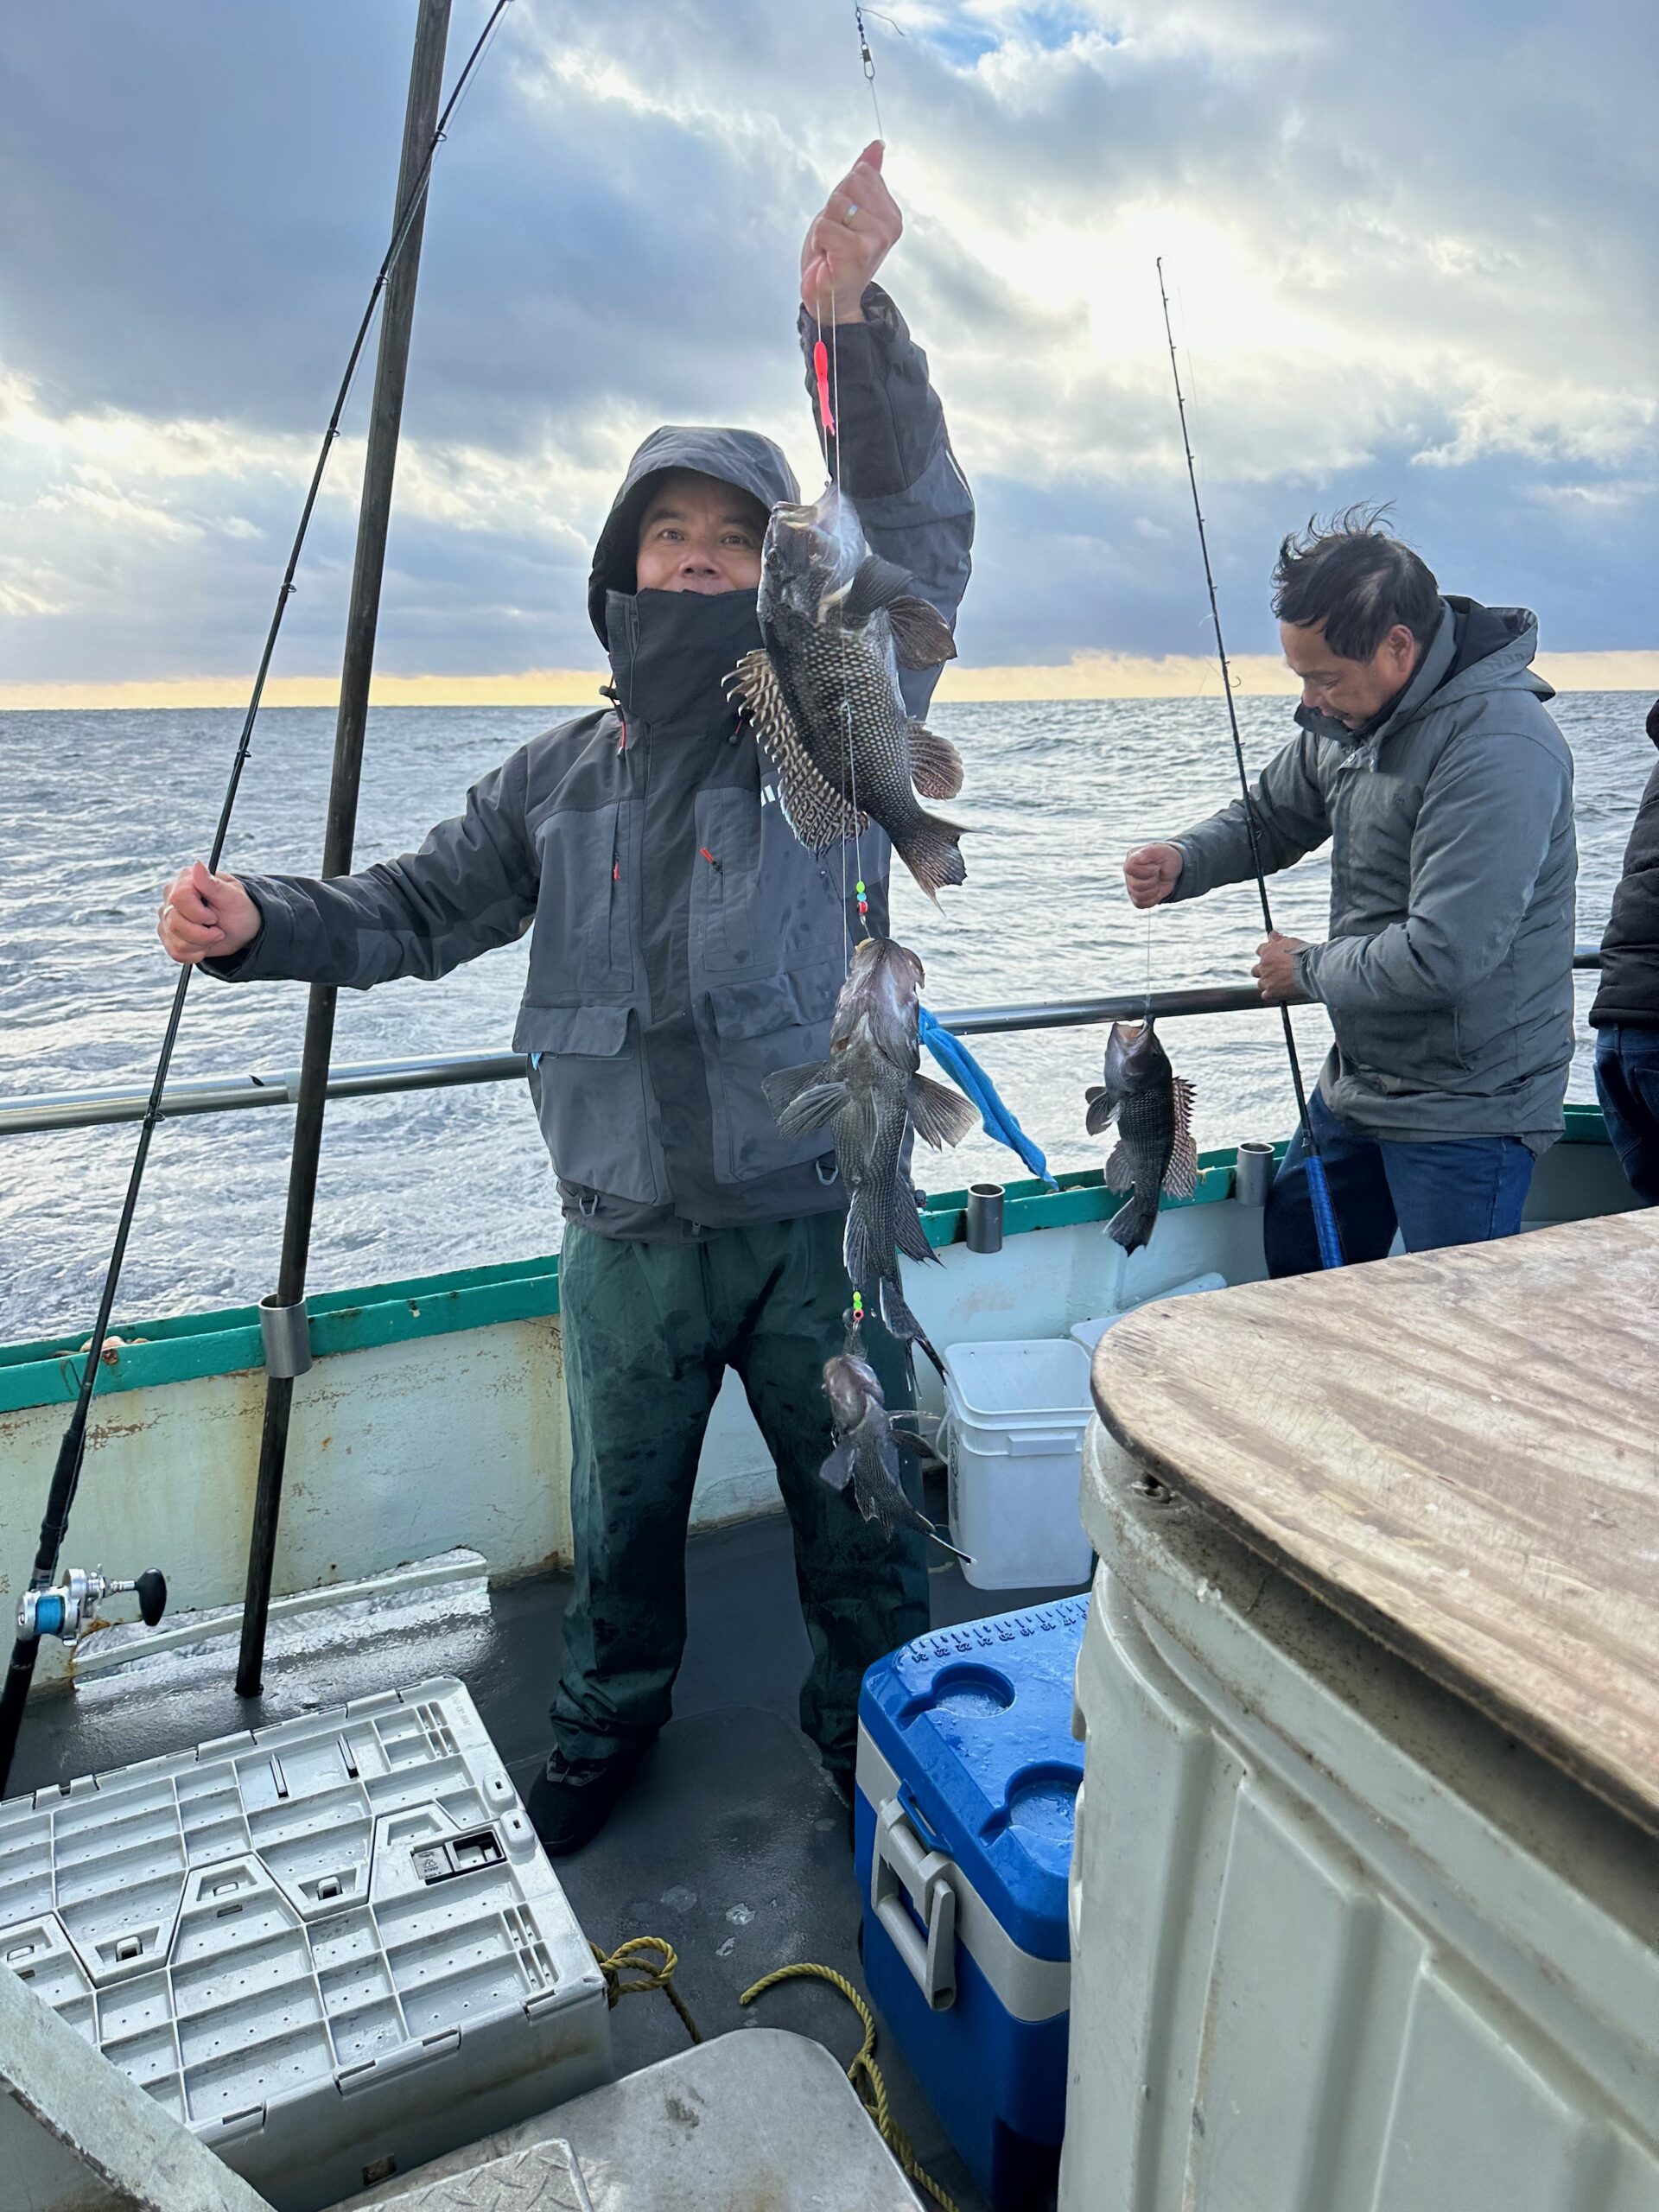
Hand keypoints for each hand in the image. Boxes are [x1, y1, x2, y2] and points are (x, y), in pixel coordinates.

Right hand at [157, 861, 260, 964]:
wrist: (241, 928)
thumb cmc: (240, 908)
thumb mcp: (233, 897)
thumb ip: (213, 884)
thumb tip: (197, 864)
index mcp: (186, 880)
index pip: (179, 898)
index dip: (199, 914)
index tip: (214, 918)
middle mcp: (171, 897)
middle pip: (174, 922)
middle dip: (203, 934)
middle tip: (219, 930)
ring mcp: (167, 916)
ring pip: (175, 940)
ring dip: (201, 944)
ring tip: (213, 935)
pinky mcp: (168, 935)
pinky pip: (175, 952)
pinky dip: (195, 954)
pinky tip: (205, 944)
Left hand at [800, 141, 899, 325]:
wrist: (829, 300)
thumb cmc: (836, 255)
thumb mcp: (848, 209)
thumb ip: (864, 179)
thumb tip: (877, 146)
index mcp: (891, 212)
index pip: (860, 174)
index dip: (842, 196)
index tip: (845, 224)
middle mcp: (890, 225)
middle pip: (848, 185)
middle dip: (832, 211)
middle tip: (836, 238)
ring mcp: (877, 239)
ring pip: (835, 205)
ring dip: (824, 228)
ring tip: (832, 249)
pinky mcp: (859, 252)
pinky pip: (825, 226)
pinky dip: (819, 243)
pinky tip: (829, 259)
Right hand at [1123, 843, 1183, 908]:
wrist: (1176, 870)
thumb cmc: (1167, 858)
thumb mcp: (1162, 851)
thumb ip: (1148, 852)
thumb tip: (1134, 858)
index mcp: (1131, 858)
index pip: (1130, 868)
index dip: (1147, 870)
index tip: (1156, 866)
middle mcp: (1129, 873)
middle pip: (1135, 885)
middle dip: (1152, 881)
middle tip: (1158, 874)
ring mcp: (1131, 886)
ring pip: (1139, 895)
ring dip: (1154, 890)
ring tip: (1157, 881)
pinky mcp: (1136, 898)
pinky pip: (1141, 904)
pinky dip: (1153, 899)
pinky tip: (1157, 890)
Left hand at [1253, 932, 1309, 1001]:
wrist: (1311, 969)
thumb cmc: (1304, 954)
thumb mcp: (1291, 941)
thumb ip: (1278, 939)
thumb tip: (1271, 934)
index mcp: (1267, 951)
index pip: (1260, 951)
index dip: (1266, 955)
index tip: (1273, 958)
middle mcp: (1263, 965)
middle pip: (1255, 970)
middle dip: (1263, 971)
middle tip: (1275, 973)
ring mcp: (1266, 979)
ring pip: (1261, 983)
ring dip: (1268, 983)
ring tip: (1281, 984)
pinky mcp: (1271, 992)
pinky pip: (1266, 995)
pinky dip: (1272, 994)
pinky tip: (1281, 992)